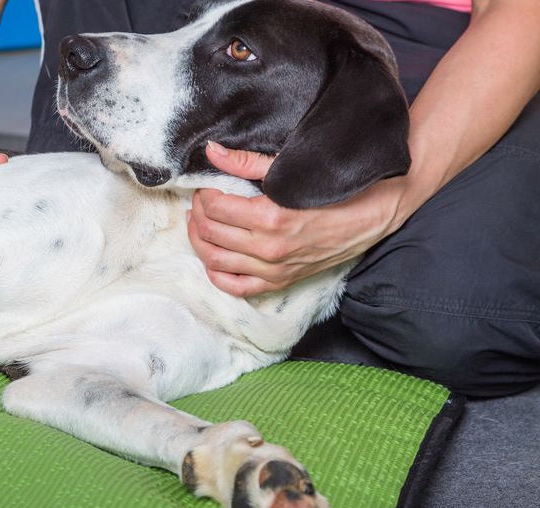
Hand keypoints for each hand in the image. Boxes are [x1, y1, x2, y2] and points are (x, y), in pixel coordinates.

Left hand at [187, 141, 408, 296]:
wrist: (377, 212)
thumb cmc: (338, 187)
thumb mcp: (293, 169)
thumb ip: (247, 162)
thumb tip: (212, 151)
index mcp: (270, 216)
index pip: (215, 207)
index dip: (204, 194)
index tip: (206, 185)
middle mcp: (268, 248)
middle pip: (211, 233)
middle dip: (198, 214)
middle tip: (200, 201)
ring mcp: (274, 269)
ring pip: (215, 261)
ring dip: (200, 241)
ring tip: (199, 224)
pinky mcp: (281, 281)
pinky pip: (237, 287)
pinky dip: (218, 275)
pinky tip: (213, 258)